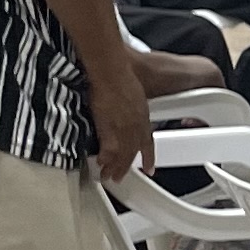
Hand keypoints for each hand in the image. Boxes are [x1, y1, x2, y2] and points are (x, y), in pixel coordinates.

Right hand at [85, 44, 151, 184]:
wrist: (111, 71)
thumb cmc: (121, 75)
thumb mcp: (135, 94)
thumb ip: (133, 107)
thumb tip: (129, 109)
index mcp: (143, 117)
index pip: (148, 142)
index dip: (148, 157)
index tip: (149, 168)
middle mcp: (135, 125)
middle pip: (132, 152)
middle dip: (127, 167)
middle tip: (121, 178)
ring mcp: (123, 127)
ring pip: (121, 154)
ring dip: (115, 167)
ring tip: (109, 177)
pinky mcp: (109, 127)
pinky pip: (108, 149)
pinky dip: (105, 158)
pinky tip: (100, 164)